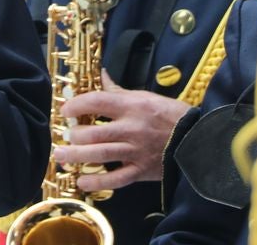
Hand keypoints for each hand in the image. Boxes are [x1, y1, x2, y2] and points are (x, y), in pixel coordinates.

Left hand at [50, 70, 189, 190]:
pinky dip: (98, 182)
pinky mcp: (141, 170)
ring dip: (77, 156)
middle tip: (64, 137)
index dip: (77, 105)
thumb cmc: (169, 114)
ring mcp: (135, 151)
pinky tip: (82, 182)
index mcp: (132, 106)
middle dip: (74, 136)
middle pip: (94, 132)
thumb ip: (119, 90)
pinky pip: (116, 179)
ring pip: (101, 154)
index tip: (65, 110)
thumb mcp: (145, 96)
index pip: (97, 101)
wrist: (196, 139)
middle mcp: (131, 128)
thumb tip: (102, 74)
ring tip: (60, 156)